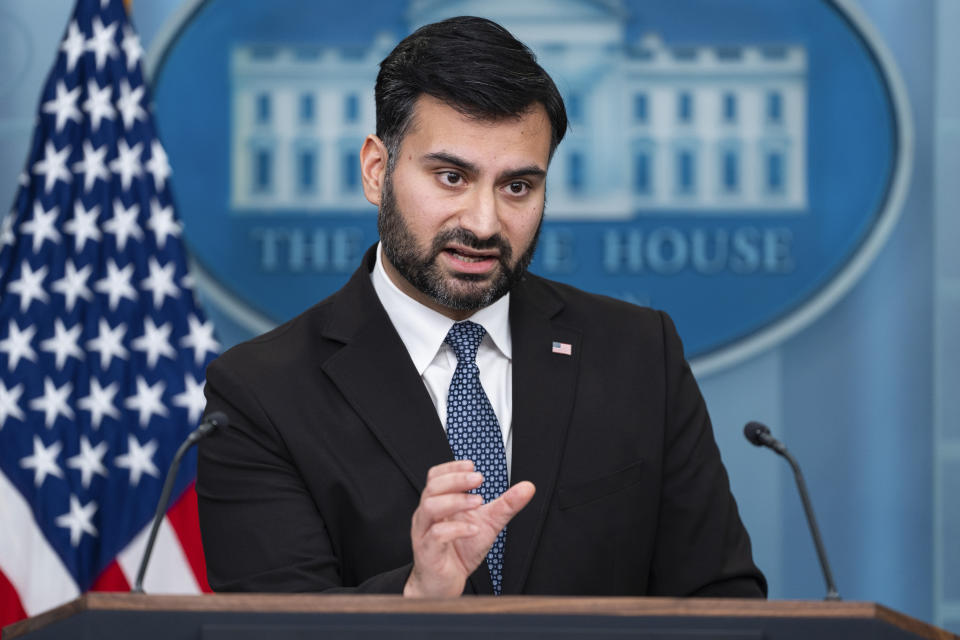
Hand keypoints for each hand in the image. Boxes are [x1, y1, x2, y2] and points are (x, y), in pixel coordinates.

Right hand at [403, 460, 535, 597]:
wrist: (446, 584)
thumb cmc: (461, 551)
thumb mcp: (488, 523)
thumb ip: (505, 505)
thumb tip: (527, 487)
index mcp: (439, 504)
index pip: (436, 476)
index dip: (452, 467)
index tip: (472, 466)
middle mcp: (427, 515)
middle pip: (432, 487)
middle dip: (456, 479)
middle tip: (478, 479)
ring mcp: (425, 532)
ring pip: (430, 507)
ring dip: (456, 500)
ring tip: (478, 502)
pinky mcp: (428, 552)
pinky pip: (437, 535)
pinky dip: (457, 529)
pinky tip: (474, 529)